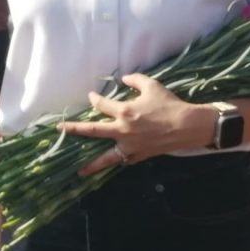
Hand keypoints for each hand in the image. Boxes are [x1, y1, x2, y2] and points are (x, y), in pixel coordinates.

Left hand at [60, 74, 215, 175]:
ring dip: (92, 164)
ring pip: (106, 157)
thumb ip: (134, 80)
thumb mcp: (152, 85)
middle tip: (60, 130)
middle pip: (93, 131)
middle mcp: (123, 131)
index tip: (92, 96)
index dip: (94, 99)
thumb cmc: (170, 104)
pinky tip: (111, 163)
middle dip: (74, 130)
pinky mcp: (140, 156)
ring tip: (79, 171)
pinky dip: (118, 160)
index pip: (101, 105)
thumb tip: (123, 79)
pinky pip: (125, 160)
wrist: (189, 126)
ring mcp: (131, 146)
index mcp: (124, 112)